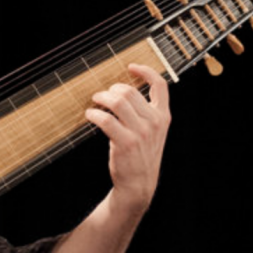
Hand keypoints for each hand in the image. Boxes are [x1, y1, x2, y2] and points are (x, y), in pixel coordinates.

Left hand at [84, 63, 170, 211]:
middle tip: (102, 96)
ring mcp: (141, 133)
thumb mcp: (153, 133)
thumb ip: (146, 114)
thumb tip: (123, 92)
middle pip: (130, 92)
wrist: (139, 184)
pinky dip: (94, 114)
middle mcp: (154, 122)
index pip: (160, 85)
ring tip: (95, 102)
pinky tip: (90, 115)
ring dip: (101, 98)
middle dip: (111, 90)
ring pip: (118, 101)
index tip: (130, 67)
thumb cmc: (141, 156)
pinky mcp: (125, 142)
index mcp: (163, 117)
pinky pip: (106, 119)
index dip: (145, 72)